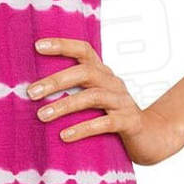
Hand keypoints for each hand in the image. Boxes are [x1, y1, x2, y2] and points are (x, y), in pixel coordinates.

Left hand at [29, 37, 183, 164]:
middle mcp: (113, 83)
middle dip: (56, 81)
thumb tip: (33, 94)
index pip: (84, 51)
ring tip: (42, 115)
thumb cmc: (113, 118)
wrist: (152, 139)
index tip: (38, 46)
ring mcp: (123, 102)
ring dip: (65, 105)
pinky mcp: (130, 123)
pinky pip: (105, 123)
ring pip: (93, 97)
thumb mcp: (93, 102)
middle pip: (85, 72)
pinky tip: (65, 135)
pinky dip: (83, 128)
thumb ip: (72, 94)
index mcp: (103, 74)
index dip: (63, 45)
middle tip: (31, 93)